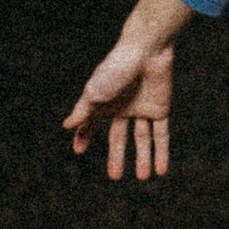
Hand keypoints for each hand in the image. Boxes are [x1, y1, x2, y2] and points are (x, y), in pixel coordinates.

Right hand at [66, 33, 174, 180]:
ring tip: (144, 178)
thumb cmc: (116, 68)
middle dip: (117, 157)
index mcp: (104, 102)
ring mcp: (142, 108)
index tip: (79, 151)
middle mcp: (123, 107)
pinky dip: (162, 152)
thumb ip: (83, 111)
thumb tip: (66, 126)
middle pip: (119, 137)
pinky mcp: (160, 108)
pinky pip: (161, 134)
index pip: (91, 123)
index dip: (84, 136)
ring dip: (143, 158)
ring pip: (142, 139)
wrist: (146, 50)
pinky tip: (161, 170)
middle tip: (115, 177)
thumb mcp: (95, 92)